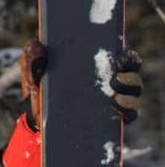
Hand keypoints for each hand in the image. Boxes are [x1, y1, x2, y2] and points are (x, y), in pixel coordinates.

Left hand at [21, 39, 142, 127]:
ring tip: (115, 96)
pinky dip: (128, 110)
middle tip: (116, 75)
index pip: (118, 56)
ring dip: (130, 92)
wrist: (37, 122)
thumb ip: (32, 60)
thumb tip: (36, 45)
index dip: (126, 56)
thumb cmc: (40, 91)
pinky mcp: (112, 118)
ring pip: (134, 93)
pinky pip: (130, 114)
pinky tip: (115, 107)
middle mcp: (108, 81)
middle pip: (132, 73)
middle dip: (130, 72)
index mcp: (93, 64)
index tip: (119, 58)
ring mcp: (112, 100)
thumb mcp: (33, 74)